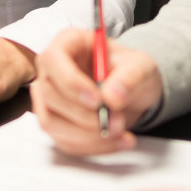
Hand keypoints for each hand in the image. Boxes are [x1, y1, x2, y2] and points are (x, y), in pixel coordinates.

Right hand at [28, 28, 162, 155]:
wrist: (133, 92)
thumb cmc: (131, 71)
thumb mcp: (141, 66)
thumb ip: (129, 77)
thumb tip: (112, 97)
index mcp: (68, 44)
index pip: (52, 59)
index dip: (70, 82)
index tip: (97, 100)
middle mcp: (52, 70)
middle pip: (49, 94)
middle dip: (83, 115)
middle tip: (116, 121)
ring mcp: (50, 99)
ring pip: (51, 123)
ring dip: (87, 135)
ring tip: (121, 132)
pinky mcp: (57, 123)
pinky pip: (65, 141)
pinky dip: (93, 146)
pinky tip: (118, 141)